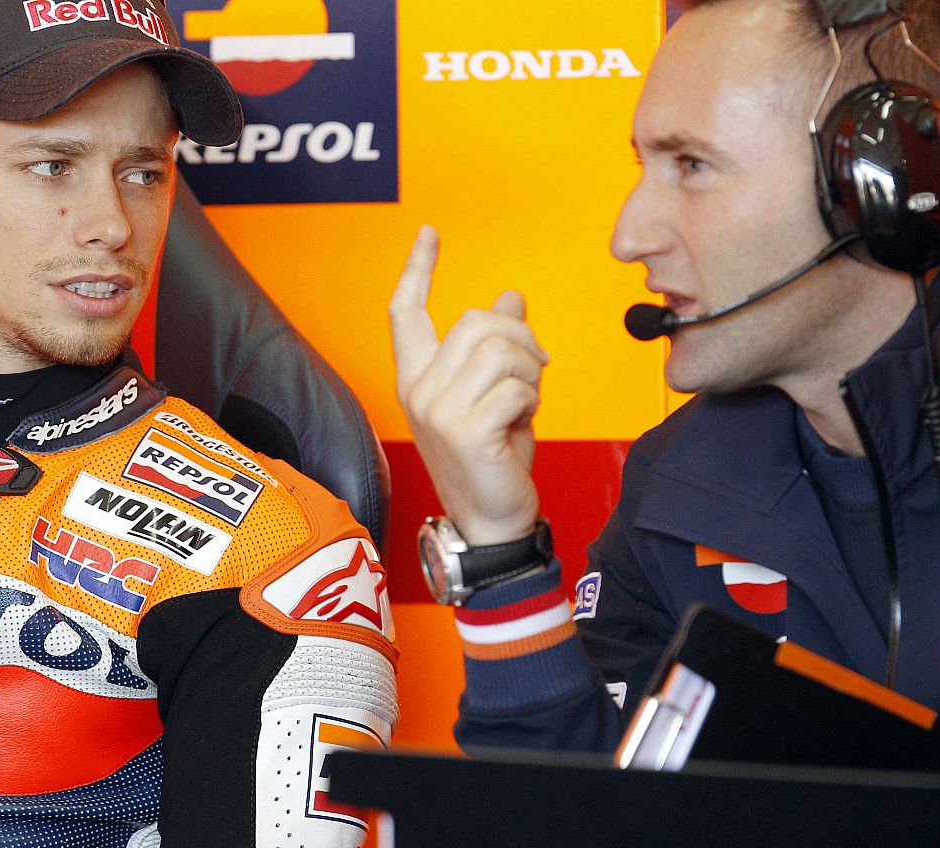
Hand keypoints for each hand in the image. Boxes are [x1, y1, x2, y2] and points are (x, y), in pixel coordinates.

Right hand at [390, 226, 549, 545]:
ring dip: (528, 370)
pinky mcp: (465, 430)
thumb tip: (511, 298)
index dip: (417, 269)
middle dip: (519, 337)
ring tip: (525, 400)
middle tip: (534, 368)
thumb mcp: (494, 394)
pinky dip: (531, 400)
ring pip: (499, 349)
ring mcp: (437, 410)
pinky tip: (522, 422)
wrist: (490, 520)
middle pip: (475, 322)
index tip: (428, 233)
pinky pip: (515, 386)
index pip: (405, 313)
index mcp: (417, 378)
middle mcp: (419, 390)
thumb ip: (496, 347)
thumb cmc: (491, 460)